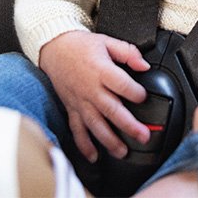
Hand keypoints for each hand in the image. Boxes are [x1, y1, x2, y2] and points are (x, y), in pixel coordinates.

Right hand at [38, 31, 151, 161]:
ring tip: (123, 152)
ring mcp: (80, 101)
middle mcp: (90, 89)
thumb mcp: (106, 41)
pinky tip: (93, 156)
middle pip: (111, 110)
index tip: (144, 97)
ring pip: (95, 124)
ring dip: (109, 140)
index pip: (122, 85)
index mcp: (101, 70)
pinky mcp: (72, 108)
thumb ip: (128, 52)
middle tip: (143, 136)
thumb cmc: (80, 46)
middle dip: (128, 125)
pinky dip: (84, 145)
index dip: (136, 92)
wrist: (53, 49)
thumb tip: (144, 65)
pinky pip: (77, 130)